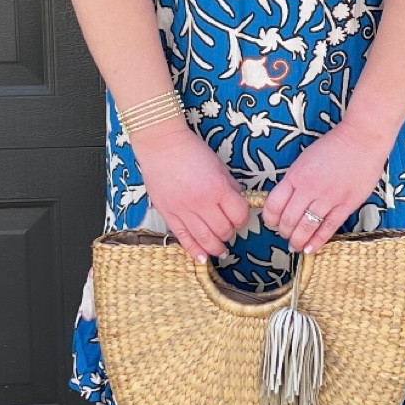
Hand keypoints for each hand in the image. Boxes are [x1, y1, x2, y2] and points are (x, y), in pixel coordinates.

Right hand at [129, 122, 250, 261]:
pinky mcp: (169, 215)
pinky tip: (203, 258)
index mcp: (217, 188)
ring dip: (217, 247)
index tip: (240, 217)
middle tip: (229, 229)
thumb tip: (238, 205)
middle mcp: (201, 203)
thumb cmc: (191, 151)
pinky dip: (195, 251)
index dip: (243, 219)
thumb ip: (230, 187)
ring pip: (206, 240)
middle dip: (230, 233)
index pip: (239, 215)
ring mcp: (184, 211)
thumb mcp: (219, 166)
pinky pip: (184, 239)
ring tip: (221, 249)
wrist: (161, 145)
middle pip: (224, 230)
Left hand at [262, 121, 391, 253]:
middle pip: (288, 219)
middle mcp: (309, 188)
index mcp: (296, 176)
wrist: (363, 139)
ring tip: (295, 245)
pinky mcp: (346, 205)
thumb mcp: (305, 159)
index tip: (272, 223)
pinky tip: (311, 249)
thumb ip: (295, 180)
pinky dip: (317, 241)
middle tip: (285, 235)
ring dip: (298, 240)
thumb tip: (286, 201)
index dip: (269, 219)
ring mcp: (328, 198)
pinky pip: (328, 228)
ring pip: (306, 227)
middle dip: (284, 232)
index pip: (274, 204)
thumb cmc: (334, 146)